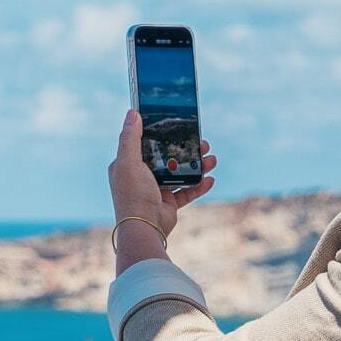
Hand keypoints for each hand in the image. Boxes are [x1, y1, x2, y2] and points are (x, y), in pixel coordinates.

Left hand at [109, 109, 216, 244]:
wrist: (144, 228)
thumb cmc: (133, 194)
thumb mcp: (128, 161)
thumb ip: (130, 137)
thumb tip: (133, 112)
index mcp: (128, 165)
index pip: (146, 144)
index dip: (162, 134)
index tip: (178, 125)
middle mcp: (141, 177)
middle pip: (167, 157)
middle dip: (186, 149)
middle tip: (203, 143)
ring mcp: (156, 190)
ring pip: (180, 173)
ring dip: (197, 166)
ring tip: (212, 159)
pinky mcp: (168, 203)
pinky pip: (187, 191)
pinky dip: (199, 185)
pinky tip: (210, 179)